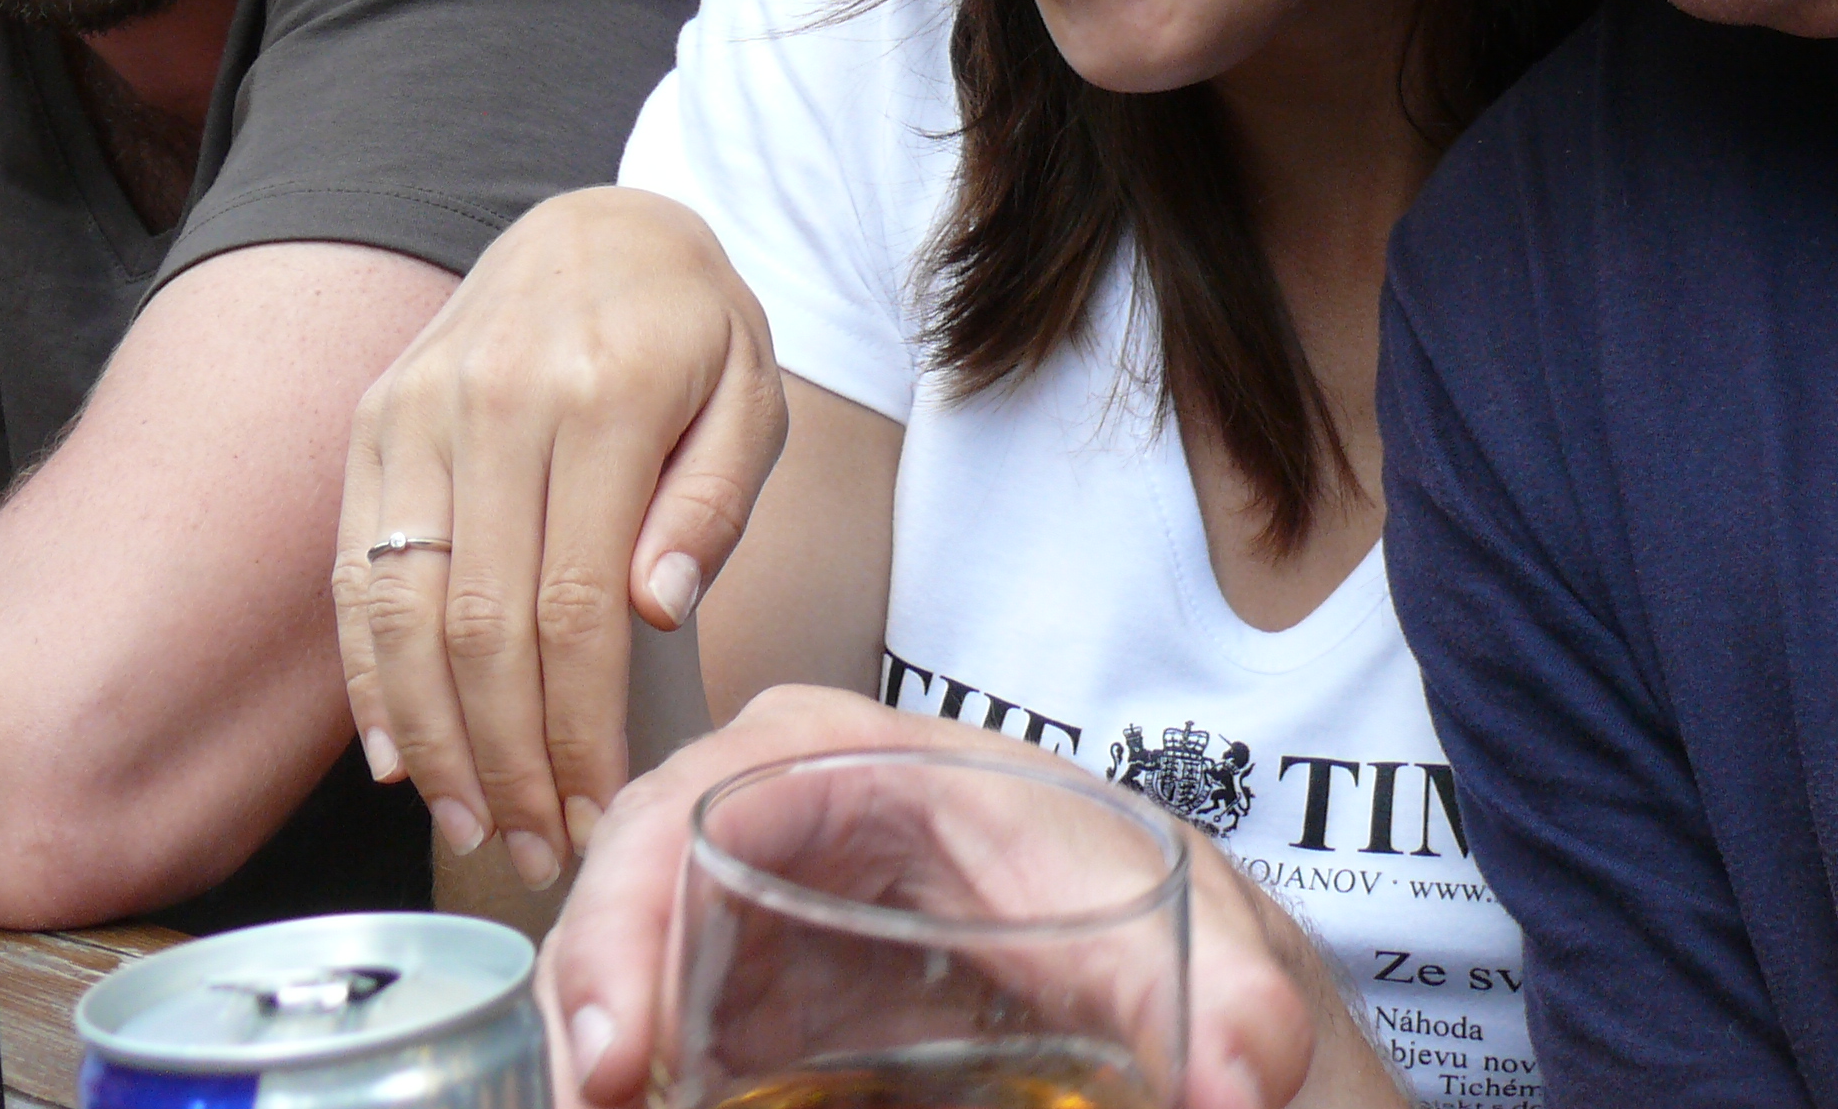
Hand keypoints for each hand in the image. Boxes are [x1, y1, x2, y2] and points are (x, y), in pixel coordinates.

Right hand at [332, 185, 789, 889]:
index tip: (599, 806)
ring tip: (471, 822)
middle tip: (536, 844)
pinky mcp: (373, 422)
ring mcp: (419, 410)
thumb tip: (657, 611)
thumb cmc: (691, 329)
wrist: (595, 226)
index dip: (578, 729)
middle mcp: (496, 400)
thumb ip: (713, 503)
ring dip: (432, 739)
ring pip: (401, 611)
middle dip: (506, 759)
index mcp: (605, 395)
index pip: (575, 606)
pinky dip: (368, 675)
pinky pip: (354, 571)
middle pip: (478, 626)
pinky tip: (401, 753)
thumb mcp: (751, 396)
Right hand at [541, 685, 1365, 1108]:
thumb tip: (1248, 1078)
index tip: (625, 1048)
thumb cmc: (1140, 901)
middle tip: (599, 1103)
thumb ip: (1236, 1003)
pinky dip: (635, 1072)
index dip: (633, 906)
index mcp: (853, 762)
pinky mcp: (748, 998)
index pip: (703, 796)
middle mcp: (775, 819)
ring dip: (595, 1044)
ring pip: (627, 959)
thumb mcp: (1191, 939)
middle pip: (633, 880)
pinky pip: (658, 1026)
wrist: (1154, 956)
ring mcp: (748, 911)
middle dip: (589, 993)